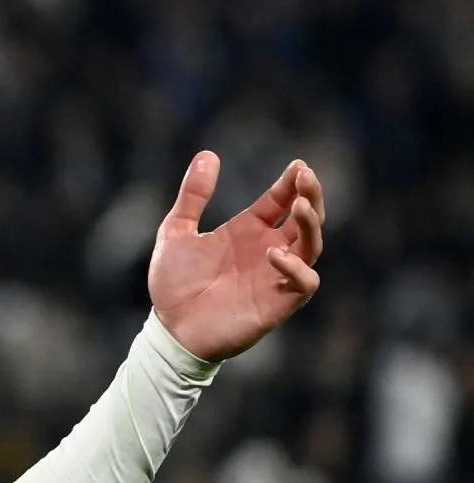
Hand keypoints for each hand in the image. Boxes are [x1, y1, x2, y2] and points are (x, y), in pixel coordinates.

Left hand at [149, 152, 324, 360]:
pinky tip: (274, 254)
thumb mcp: (176, 232)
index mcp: (249, 231)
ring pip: (312, 246)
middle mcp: (269, 250)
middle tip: (306, 177)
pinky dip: (296, 268)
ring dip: (311, 224)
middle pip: (306, 219)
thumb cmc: (174, 284)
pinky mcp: (279, 303)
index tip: (298, 165)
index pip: (280, 201)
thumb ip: (193, 196)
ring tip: (300, 205)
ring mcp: (277, 276)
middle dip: (311, 196)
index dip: (292, 183)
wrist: (170, 328)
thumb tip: (207, 154)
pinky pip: (305, 283)